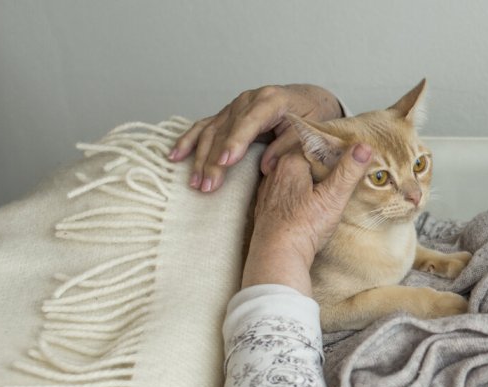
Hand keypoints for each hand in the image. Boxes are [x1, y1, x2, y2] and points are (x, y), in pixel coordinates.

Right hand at [169, 84, 342, 192]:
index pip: (250, 122)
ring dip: (199, 157)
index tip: (226, 162)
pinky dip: (189, 141)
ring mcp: (235, 106)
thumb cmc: (312, 117)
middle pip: (226, 131)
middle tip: (207, 185)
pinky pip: (204, 127)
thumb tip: (266, 167)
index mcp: (272, 101)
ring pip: (211, 131)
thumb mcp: (310, 131)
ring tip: (194, 182)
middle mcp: (248, 100)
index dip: (236, 142)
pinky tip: (175, 156)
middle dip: (214, 160)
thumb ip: (289, 147)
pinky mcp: (227, 114)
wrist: (309, 99)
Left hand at [242, 142, 371, 294]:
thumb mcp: (333, 198)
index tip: (348, 154)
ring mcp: (269, 187)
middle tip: (341, 168)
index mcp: (291, 162)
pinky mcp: (267, 204)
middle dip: (321, 160)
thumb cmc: (304, 227)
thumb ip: (348, 171)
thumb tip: (365, 146)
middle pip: (303, 156)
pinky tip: (307, 199)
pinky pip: (284, 187)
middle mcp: (275, 170)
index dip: (333, 147)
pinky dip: (297, 188)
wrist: (277, 256)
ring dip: (308, 174)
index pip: (315, 143)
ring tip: (326, 183)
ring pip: (292, 171)